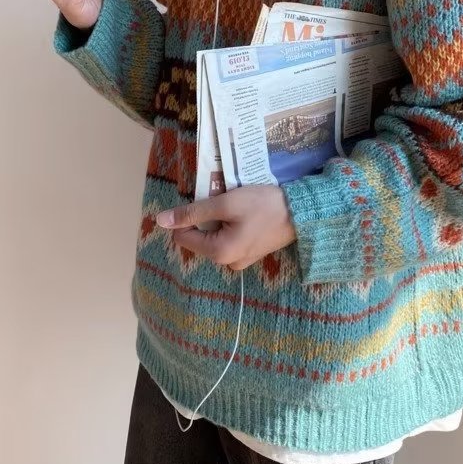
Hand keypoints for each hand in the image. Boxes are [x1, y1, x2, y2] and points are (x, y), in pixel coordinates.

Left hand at [156, 186, 295, 271]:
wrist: (303, 213)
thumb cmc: (263, 206)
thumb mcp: (225, 203)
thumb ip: (192, 212)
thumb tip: (160, 221)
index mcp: (217, 253)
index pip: (183, 236)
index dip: (189, 215)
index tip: (209, 201)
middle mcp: (227, 263)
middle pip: (200, 237)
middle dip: (207, 218)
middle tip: (227, 201)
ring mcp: (241, 261)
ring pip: (215, 237)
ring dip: (221, 220)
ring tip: (239, 207)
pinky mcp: (252, 254)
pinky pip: (230, 240)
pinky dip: (233, 226)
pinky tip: (248, 214)